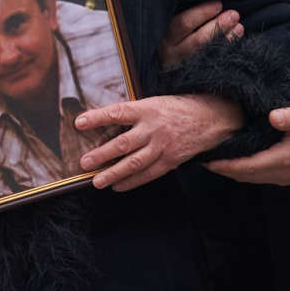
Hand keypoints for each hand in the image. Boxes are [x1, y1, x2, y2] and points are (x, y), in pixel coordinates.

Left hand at [74, 94, 242, 191]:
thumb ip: (133, 115)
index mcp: (147, 108)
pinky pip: (149, 174)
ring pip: (135, 162)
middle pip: (123, 143)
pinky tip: (118, 187)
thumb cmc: (176, 109)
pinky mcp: (171, 160)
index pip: (117, 112)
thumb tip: (104, 124)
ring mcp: (162, 145)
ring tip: (97, 182)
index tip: (79, 123)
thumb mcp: (154, 103)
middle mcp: (153, 128)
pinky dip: (132, 182)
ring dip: (114, 173)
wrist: (210, 118)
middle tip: (84, 163)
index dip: (97, 118)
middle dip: (102, 154)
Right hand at [158, 0, 243, 69]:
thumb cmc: (169, 41)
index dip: (202, 13)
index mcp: (164, 38)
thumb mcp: (167, 29)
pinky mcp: (193, 77)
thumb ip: (180, 18)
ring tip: (239, 27)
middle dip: (218, 26)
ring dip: (226, 39)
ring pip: (207, 53)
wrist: (160, 74)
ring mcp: (183, 67)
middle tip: (234, 14)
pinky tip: (236, 42)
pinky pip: (213, 64)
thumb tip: (206, 1)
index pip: (183, 23)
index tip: (218, 4)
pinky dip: (226, 52)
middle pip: (198, 40)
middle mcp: (172, 54)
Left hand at [205, 103, 289, 185]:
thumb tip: (274, 117)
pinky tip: (232, 161)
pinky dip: (242, 170)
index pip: (248, 166)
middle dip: (223, 169)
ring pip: (250, 177)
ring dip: (231, 171)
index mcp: (285, 159)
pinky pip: (257, 176)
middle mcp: (282, 173)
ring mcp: (283, 176)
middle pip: (245, 175)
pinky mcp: (284, 175)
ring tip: (212, 160)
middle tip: (201, 158)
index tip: (207, 160)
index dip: (226, 165)